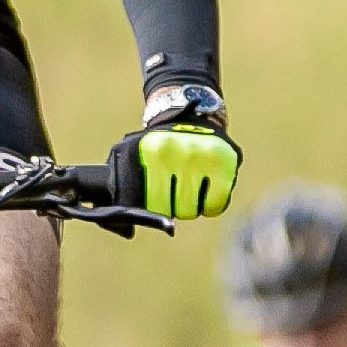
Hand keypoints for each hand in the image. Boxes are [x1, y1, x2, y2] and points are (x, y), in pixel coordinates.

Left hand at [126, 86, 239, 222]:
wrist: (192, 118)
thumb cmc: (159, 148)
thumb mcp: (135, 157)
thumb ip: (125, 187)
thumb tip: (123, 228)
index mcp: (147, 151)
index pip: (146, 204)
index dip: (151, 206)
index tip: (154, 196)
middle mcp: (173, 151)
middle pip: (170, 210)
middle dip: (172, 205)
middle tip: (174, 187)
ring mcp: (200, 156)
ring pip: (191, 211)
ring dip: (190, 205)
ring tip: (189, 184)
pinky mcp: (224, 162)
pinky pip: (214, 206)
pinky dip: (211, 204)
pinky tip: (207, 187)